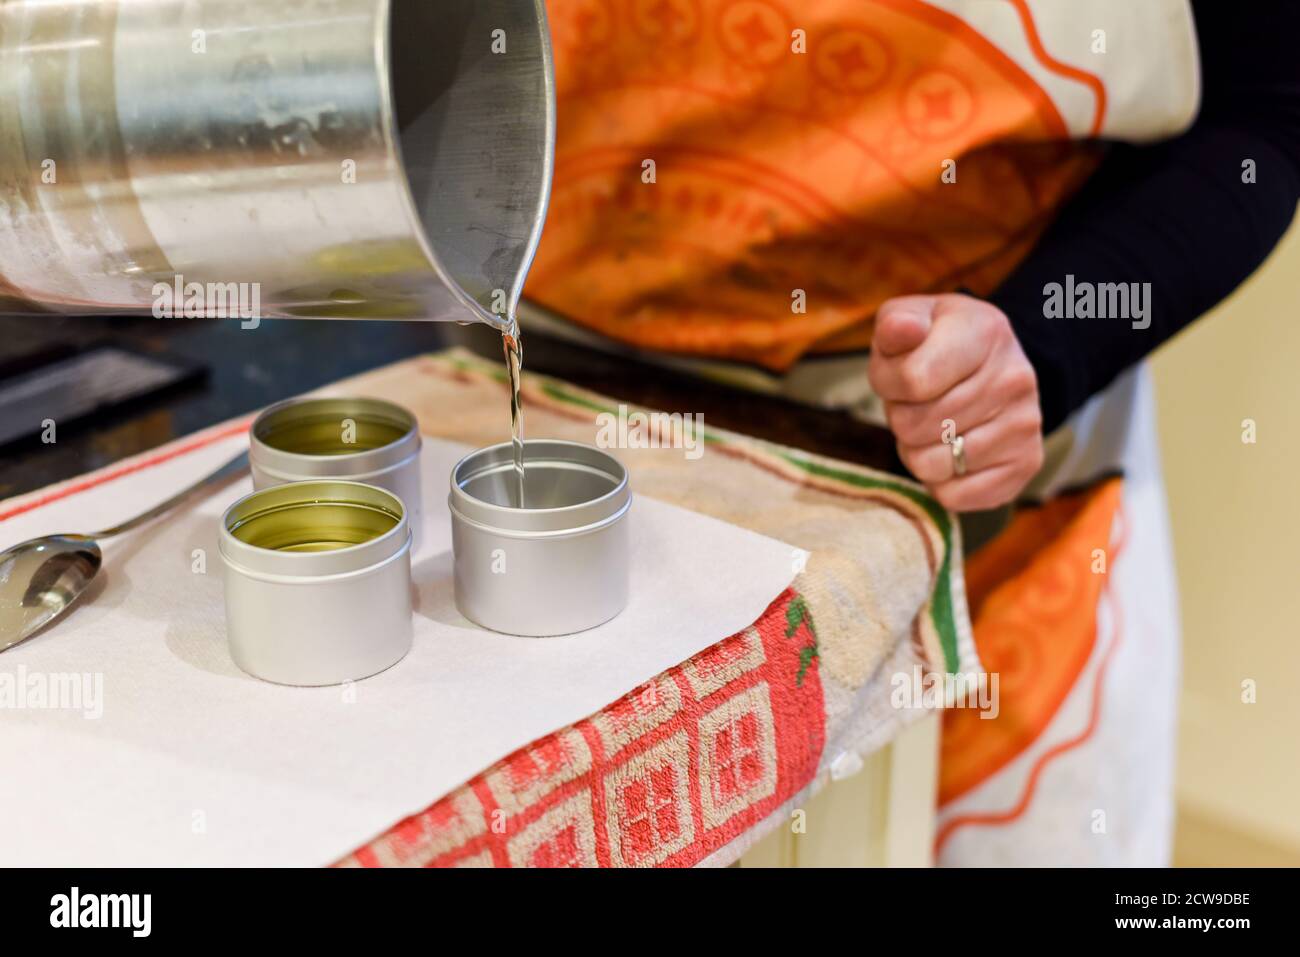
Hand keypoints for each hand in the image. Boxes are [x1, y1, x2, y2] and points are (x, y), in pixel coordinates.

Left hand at [867, 294, 1043, 511]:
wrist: (989, 364)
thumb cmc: (936, 344)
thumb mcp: (912, 319)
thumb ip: (896, 324)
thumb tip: (903, 330)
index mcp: (986, 331)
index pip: (911, 380)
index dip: (889, 383)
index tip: (902, 374)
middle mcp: (1015, 377)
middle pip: (914, 426)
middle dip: (901, 417)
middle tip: (919, 402)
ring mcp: (1025, 424)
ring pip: (930, 465)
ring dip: (916, 450)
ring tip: (934, 425)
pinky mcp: (1025, 464)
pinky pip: (954, 496)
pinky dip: (939, 481)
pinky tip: (951, 451)